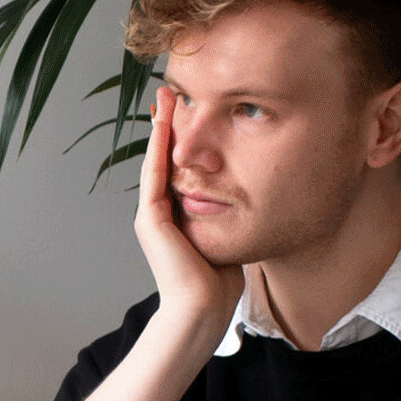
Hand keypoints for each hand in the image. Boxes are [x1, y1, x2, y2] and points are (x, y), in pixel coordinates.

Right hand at [134, 87, 243, 337]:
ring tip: (164, 96)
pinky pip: (154, 173)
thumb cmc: (218, 284)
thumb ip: (230, 216)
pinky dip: (158, 146)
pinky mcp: (150, 219)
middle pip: (163, 157)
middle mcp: (159, 213)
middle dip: (166, 124)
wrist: (202, 309)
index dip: (182, 139)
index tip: (190, 111)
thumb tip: (250, 197)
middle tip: (170, 91)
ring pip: (156, 160)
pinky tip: (164, 122)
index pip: (178, 169)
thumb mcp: (228, 238)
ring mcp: (151, 215)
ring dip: (159, 127)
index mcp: (176, 216)